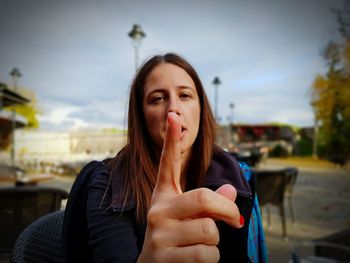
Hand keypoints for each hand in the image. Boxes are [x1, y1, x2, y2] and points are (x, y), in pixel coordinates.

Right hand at [138, 112, 242, 262]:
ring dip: (214, 242)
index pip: (168, 164)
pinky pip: (206, 253)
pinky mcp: (163, 255)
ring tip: (198, 246)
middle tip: (235, 220)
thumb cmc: (175, 240)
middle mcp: (158, 210)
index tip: (174, 116)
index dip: (171, 140)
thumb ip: (209, 204)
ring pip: (209, 230)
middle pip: (203, 197)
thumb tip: (231, 190)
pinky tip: (193, 260)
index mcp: (164, 196)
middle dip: (227, 211)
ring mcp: (158, 232)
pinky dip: (211, 259)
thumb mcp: (189, 218)